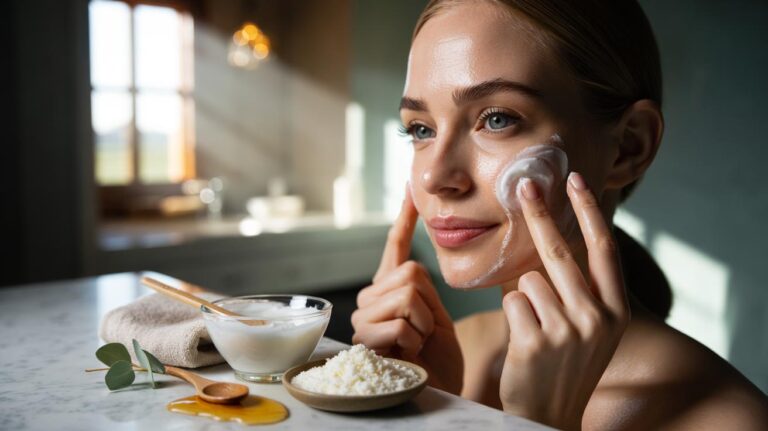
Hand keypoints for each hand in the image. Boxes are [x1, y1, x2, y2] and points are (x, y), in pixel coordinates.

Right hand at [351, 185, 462, 393]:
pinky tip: (408, 354)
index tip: (409, 190)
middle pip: (409, 273)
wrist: (440, 389)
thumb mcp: (437, 314)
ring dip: (423, 324)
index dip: (403, 219)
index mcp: (390, 288)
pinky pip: (399, 323)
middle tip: (425, 330)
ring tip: (416, 343)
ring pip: (405, 296)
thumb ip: (421, 288)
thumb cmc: (439, 355)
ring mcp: (363, 320)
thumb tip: (415, 264)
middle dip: (429, 304)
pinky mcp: (364, 341)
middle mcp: (370, 299)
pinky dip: (414, 340)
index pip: (395, 247)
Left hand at [499, 173, 629, 429]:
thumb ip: (582, 288)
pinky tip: (524, 341)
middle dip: (538, 213)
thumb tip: (555, 237)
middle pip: (558, 250)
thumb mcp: (591, 327)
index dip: (589, 211)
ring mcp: (567, 330)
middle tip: (524, 185)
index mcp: (616, 309)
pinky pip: (512, 301)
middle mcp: (597, 317)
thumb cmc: (567, 363)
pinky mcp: (536, 341)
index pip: (603, 248)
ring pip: (528, 280)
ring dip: (525, 298)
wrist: (550, 413)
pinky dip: (513, 315)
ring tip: (536, 329)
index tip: (575, 179)